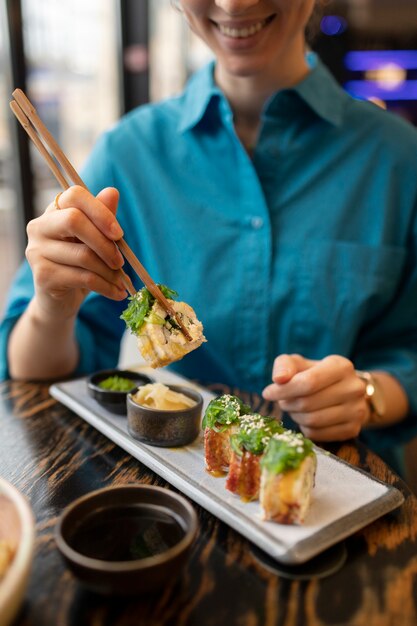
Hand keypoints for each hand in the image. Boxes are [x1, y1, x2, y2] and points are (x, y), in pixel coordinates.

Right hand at [26, 186, 126, 320]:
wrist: (60, 301)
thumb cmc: (79, 266)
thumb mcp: (94, 241)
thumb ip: (103, 217)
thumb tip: (112, 192)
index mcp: (54, 211)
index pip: (74, 195)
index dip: (100, 211)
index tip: (119, 234)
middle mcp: (39, 227)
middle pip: (74, 221)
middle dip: (105, 243)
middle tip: (121, 262)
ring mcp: (37, 251)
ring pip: (83, 255)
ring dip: (110, 271)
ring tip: (122, 282)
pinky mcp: (43, 276)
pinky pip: (83, 277)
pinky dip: (106, 286)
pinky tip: (116, 293)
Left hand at [262, 354, 368, 440]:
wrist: (342, 391)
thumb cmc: (314, 374)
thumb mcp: (299, 364)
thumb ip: (285, 365)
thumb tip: (279, 379)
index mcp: (341, 366)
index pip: (308, 382)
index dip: (283, 390)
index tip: (267, 393)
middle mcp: (354, 388)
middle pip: (308, 403)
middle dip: (288, 403)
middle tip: (283, 401)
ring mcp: (357, 410)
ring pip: (312, 420)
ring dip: (295, 416)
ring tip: (294, 408)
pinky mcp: (353, 429)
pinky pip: (318, 435)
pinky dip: (305, 428)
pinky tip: (306, 419)